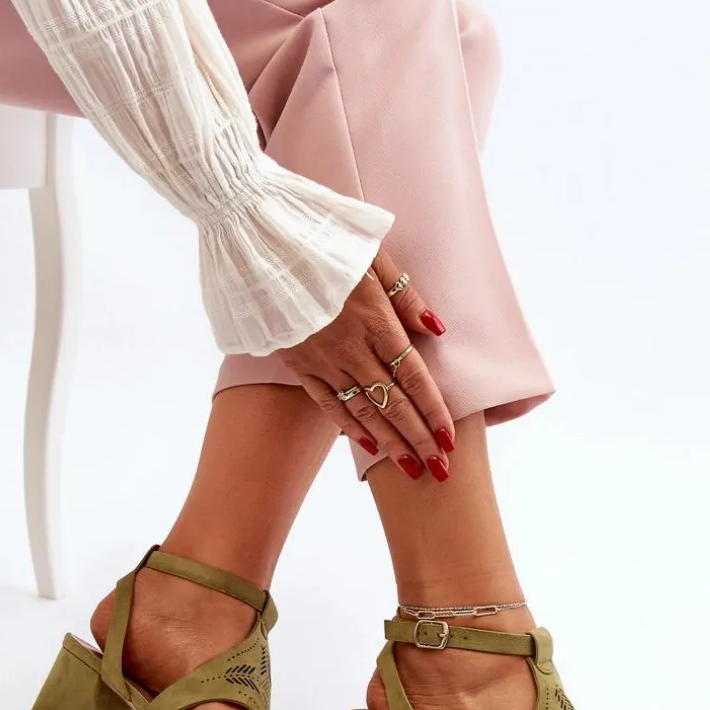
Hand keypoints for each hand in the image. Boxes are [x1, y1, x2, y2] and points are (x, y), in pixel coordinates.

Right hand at [277, 250, 453, 479]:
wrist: (259, 240)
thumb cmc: (323, 239)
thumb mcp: (373, 255)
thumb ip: (406, 296)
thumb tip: (436, 330)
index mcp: (375, 319)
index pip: (413, 375)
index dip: (434, 409)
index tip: (450, 438)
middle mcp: (351, 346)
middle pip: (393, 402)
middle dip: (419, 438)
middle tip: (440, 470)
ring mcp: (322, 359)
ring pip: (364, 410)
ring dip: (390, 443)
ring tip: (412, 469)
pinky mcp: (298, 364)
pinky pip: (328, 403)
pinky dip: (351, 426)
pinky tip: (369, 446)